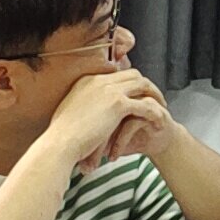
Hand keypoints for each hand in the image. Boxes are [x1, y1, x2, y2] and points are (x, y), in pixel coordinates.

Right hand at [47, 67, 168, 171]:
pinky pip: (144, 104)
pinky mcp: (118, 104)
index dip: (129, 83)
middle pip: (132, 74)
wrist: (59, 144)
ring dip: (154, 94)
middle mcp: (98, 80)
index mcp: (86, 81)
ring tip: (161, 106)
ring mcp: (109, 90)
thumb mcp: (70, 112)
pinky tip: (159, 119)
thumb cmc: (60, 136)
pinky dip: (154, 111)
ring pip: (142, 84)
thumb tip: (88, 113)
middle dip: (145, 85)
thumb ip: (83, 106)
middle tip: (154, 97)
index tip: (137, 92)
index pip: (116, 75)